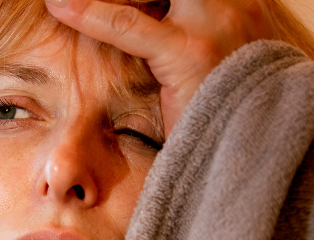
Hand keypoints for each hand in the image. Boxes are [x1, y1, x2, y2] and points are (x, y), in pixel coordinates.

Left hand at [45, 0, 275, 133]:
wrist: (253, 151)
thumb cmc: (226, 112)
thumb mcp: (212, 61)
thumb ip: (189, 31)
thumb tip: (148, 19)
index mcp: (242, 2)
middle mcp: (235, 3)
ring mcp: (216, 24)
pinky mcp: (190, 54)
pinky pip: (128, 25)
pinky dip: (89, 13)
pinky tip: (60, 5)